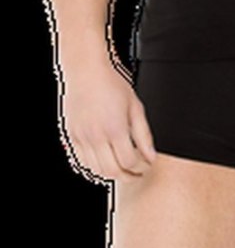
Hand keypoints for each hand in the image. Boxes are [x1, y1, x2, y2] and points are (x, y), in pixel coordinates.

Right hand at [58, 59, 156, 184]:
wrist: (86, 70)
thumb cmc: (112, 83)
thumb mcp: (135, 106)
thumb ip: (143, 134)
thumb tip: (151, 157)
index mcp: (114, 128)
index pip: (129, 162)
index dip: (141, 168)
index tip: (146, 165)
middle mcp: (96, 136)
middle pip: (112, 171)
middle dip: (128, 176)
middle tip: (137, 174)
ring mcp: (81, 137)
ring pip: (96, 170)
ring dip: (111, 174)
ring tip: (122, 169)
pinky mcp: (71, 136)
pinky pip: (81, 162)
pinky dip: (94, 168)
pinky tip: (105, 163)